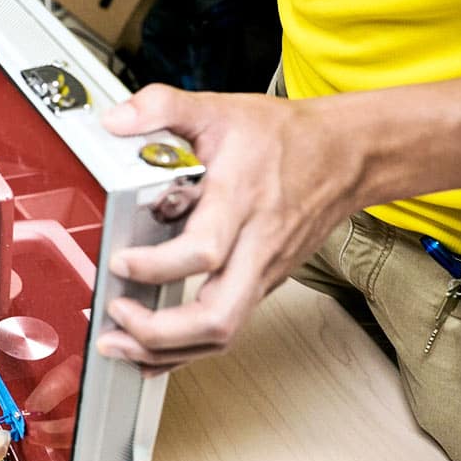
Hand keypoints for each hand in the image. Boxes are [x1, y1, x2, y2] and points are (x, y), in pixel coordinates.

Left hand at [98, 85, 362, 371]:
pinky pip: (226, 328)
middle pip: (217, 317)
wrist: (346, 155)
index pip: (203, 251)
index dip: (156, 265)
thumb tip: (114, 121)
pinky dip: (186, 349)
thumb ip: (162, 108)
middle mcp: (255, 247)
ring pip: (222, 334)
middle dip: (159, 333)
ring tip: (120, 344)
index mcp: (241, 202)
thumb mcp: (218, 109)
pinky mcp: (262, 284)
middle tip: (115, 319)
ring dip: (167, 351)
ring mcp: (262, 272)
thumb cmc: (285, 139)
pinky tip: (151, 352)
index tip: (120, 261)